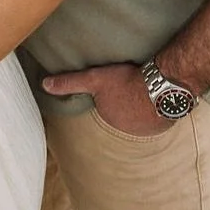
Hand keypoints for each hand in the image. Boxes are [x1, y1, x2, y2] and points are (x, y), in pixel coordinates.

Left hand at [42, 62, 172, 136]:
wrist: (162, 86)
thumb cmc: (127, 82)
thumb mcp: (94, 78)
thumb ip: (70, 82)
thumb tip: (44, 85)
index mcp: (110, 119)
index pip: (106, 110)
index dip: (108, 99)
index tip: (113, 90)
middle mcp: (127, 130)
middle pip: (124, 116)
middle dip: (125, 106)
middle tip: (129, 90)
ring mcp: (147, 129)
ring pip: (142, 119)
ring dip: (143, 108)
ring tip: (144, 92)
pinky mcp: (165, 124)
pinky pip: (158, 117)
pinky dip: (157, 109)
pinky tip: (158, 97)